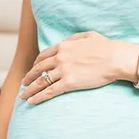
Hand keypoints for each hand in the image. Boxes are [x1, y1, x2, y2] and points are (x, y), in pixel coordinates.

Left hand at [19, 31, 138, 104]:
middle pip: (39, 69)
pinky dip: (38, 97)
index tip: (33, 69)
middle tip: (23, 83)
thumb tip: (66, 42)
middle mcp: (60, 58)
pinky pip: (49, 91)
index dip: (36, 63)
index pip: (44, 56)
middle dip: (29, 77)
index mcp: (63, 46)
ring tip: (23, 96)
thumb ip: (75, 38)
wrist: (115, 58)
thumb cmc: (106, 47)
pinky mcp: (68, 83)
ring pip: (41, 81)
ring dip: (29, 90)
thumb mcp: (89, 36)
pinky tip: (31, 102)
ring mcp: (63, 71)